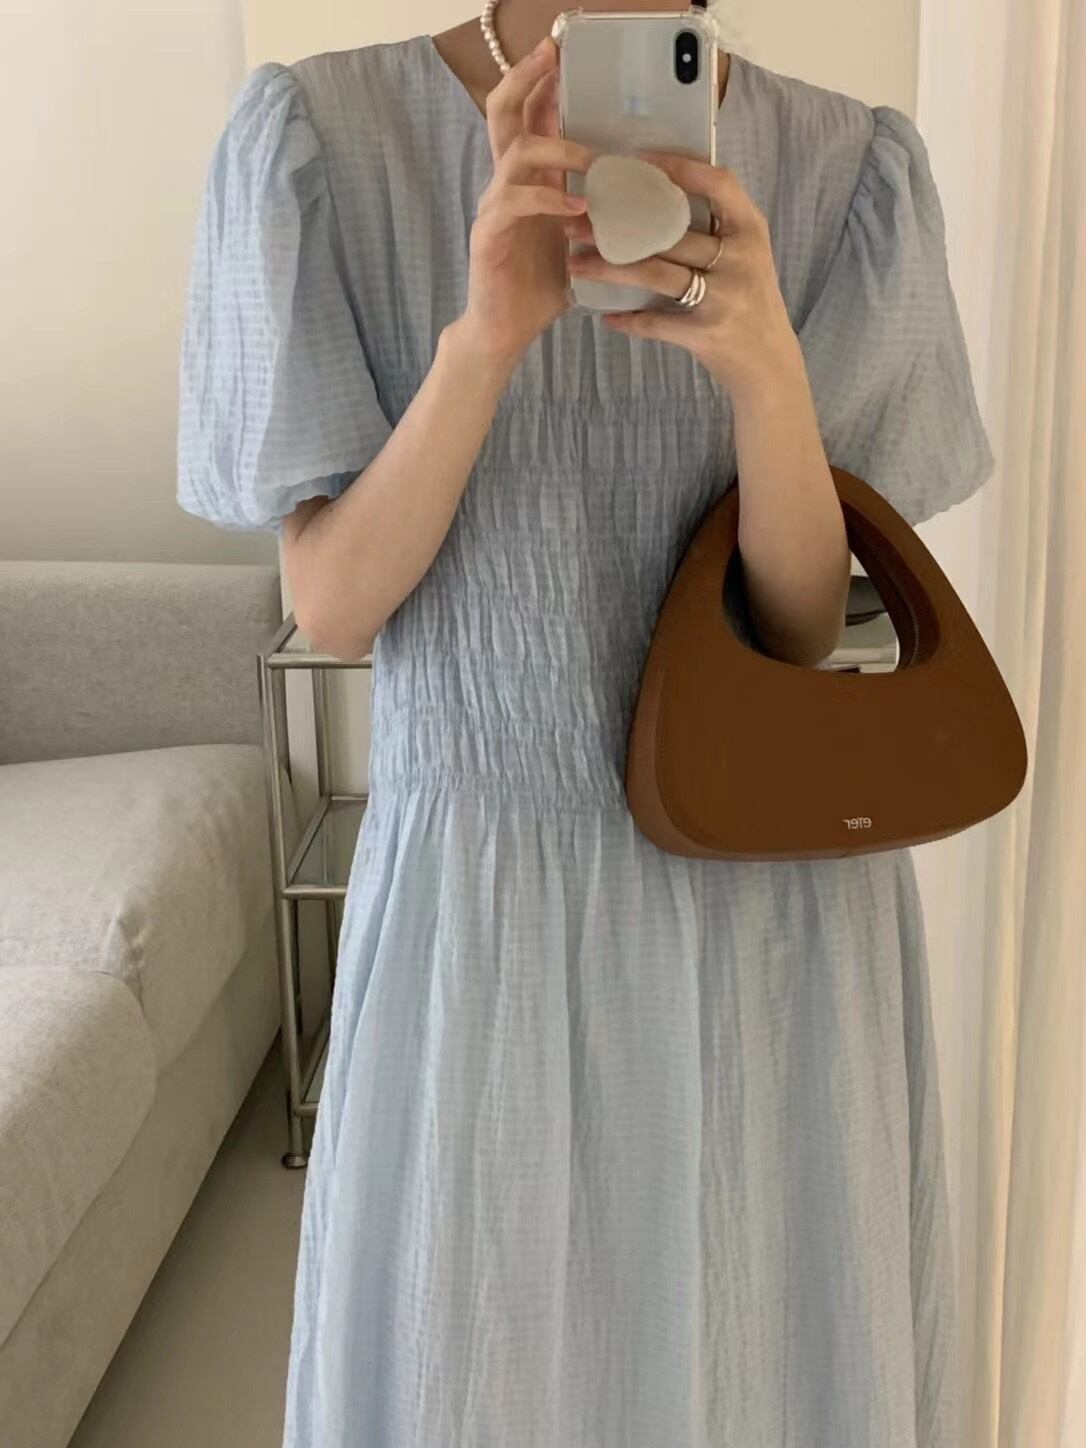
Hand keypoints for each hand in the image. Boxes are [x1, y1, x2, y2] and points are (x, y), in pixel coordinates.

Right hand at [457, 37, 594, 367]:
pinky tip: (578, 210)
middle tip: (552, 55)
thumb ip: (600, 210)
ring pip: (518, 151)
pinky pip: (515, 201)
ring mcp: (495, 206)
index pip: (529, 115)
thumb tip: (645, 193)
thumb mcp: (580, 240)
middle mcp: (507, 184)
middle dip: (529, 79)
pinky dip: (550, 200)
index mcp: (528, 180)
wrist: (505, 330)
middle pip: (504, 112)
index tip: (562, 52)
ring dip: (560, 149)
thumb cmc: (542, 286)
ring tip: (595, 164)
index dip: (542, 81)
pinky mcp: (489, 234)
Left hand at [564, 150, 802, 401]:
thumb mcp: (747, 256)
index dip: (677, 167)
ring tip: (576, 264)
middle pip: (670, 233)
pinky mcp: (706, 333)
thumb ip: (717, 228)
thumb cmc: (750, 301)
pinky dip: (628, 319)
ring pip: (654, 274)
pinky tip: (606, 315)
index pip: (717, 183)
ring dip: (609, 269)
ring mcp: (724, 297)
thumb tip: (657, 196)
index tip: (635, 162)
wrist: (769, 362)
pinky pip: (655, 322)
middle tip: (577, 224)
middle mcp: (740, 259)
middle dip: (617, 228)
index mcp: (751, 230)